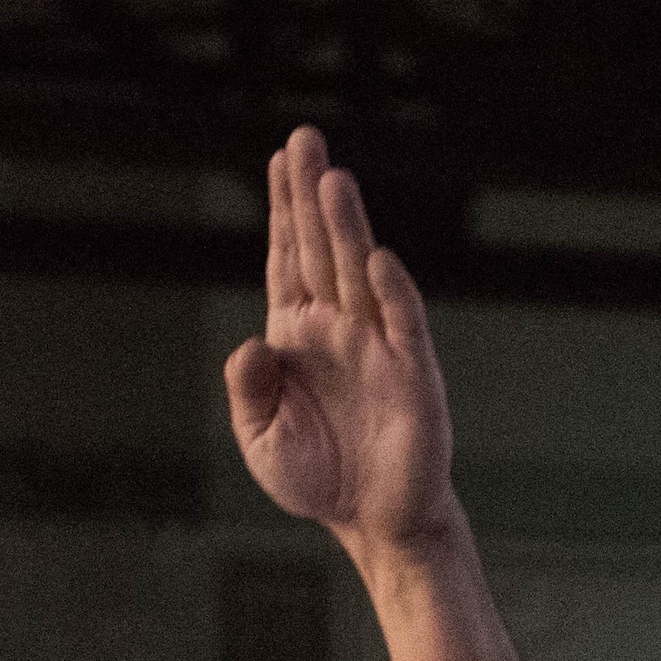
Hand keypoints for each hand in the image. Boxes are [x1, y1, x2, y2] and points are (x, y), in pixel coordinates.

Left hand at [226, 127, 458, 556]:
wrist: (375, 524)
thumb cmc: (318, 479)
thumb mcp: (262, 439)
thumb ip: (247, 390)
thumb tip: (252, 343)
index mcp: (297, 336)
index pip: (288, 259)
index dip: (283, 210)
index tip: (278, 159)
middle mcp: (338, 328)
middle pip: (322, 248)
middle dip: (311, 194)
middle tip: (304, 137)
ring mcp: (377, 346)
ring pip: (358, 274)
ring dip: (346, 227)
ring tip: (332, 178)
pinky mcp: (413, 374)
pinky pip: (402, 324)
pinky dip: (390, 291)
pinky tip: (376, 256)